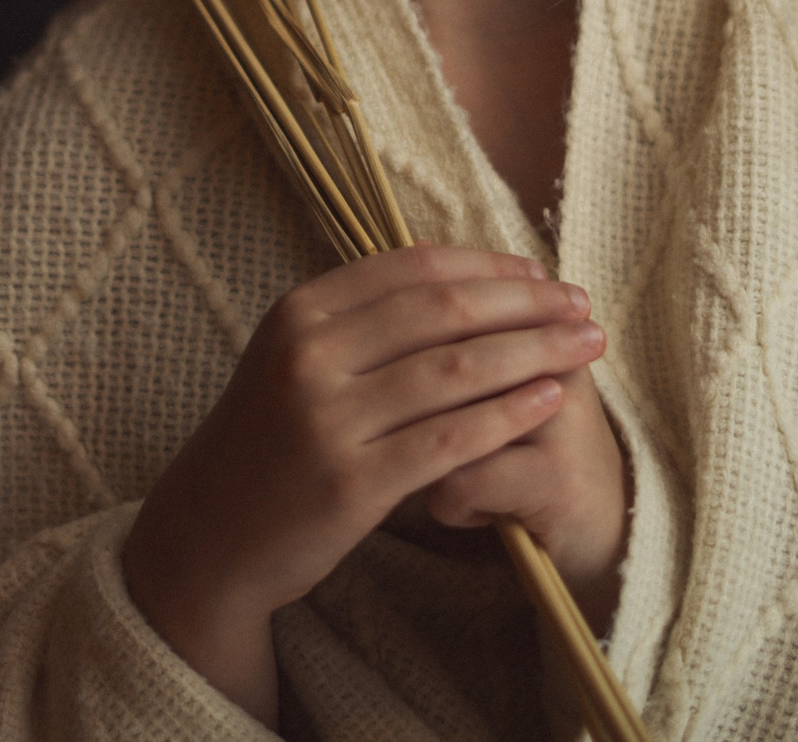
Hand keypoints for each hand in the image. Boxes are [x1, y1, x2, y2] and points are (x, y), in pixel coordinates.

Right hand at [119, 244, 605, 724]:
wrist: (210, 532)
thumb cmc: (268, 439)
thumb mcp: (292, 358)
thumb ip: (359, 317)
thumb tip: (449, 264)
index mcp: (300, 312)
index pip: (413, 268)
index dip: (488, 266)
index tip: (542, 274)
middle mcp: (310, 356)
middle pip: (443, 312)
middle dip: (526, 305)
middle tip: (583, 306)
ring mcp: (328, 420)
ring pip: (455, 371)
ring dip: (534, 353)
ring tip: (586, 347)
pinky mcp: (352, 484)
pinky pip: (450, 439)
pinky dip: (508, 414)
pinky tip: (551, 401)